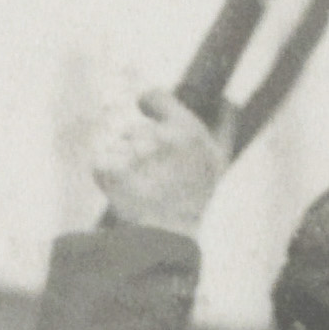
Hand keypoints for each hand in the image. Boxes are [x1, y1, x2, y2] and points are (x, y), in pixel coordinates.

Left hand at [90, 91, 225, 234]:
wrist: (169, 234)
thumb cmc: (196, 198)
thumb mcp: (218, 160)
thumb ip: (223, 126)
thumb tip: (227, 100)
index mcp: (185, 129)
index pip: (153, 96)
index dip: (149, 104)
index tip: (147, 111)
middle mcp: (157, 137)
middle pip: (134, 130)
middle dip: (138, 147)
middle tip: (152, 173)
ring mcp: (130, 153)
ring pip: (118, 146)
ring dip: (123, 161)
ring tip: (141, 184)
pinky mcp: (108, 170)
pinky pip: (101, 160)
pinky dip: (107, 174)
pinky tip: (124, 189)